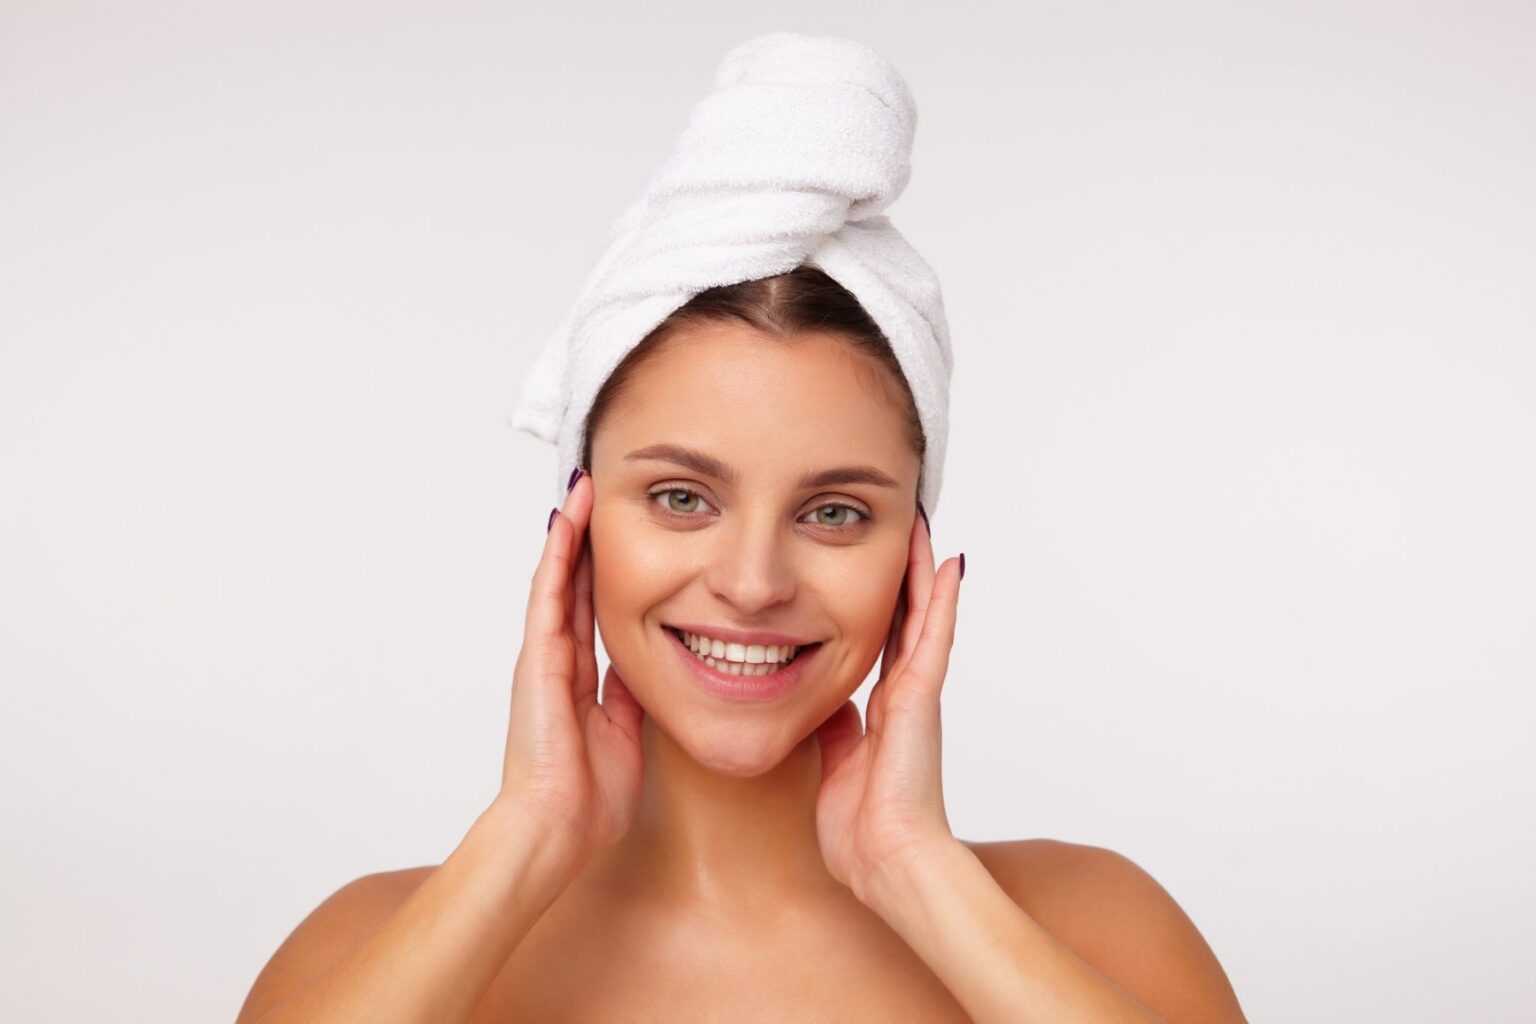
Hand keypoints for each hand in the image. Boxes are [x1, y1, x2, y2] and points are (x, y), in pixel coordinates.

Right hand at [496, 471, 644, 867]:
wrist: (555, 829)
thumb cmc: (586, 798)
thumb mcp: (623, 733)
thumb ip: (628, 697)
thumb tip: (647, 669)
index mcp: (576, 679)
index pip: (591, 609)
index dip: (600, 570)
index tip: (617, 533)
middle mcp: (555, 661)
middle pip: (571, 584)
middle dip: (585, 539)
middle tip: (598, 491)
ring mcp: (542, 657)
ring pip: (557, 580)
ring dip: (570, 533)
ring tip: (583, 488)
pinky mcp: (537, 660)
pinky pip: (548, 596)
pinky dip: (556, 557)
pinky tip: (566, 522)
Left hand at [813, 507, 963, 903]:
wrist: (888, 862)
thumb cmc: (864, 833)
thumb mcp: (833, 769)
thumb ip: (833, 735)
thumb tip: (824, 711)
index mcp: (882, 710)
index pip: (882, 640)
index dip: (882, 602)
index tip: (878, 566)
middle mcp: (904, 694)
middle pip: (906, 616)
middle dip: (904, 572)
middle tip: (905, 526)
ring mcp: (917, 693)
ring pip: (923, 615)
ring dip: (923, 569)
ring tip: (923, 524)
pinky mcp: (921, 698)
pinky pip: (932, 637)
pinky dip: (941, 599)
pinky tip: (947, 562)